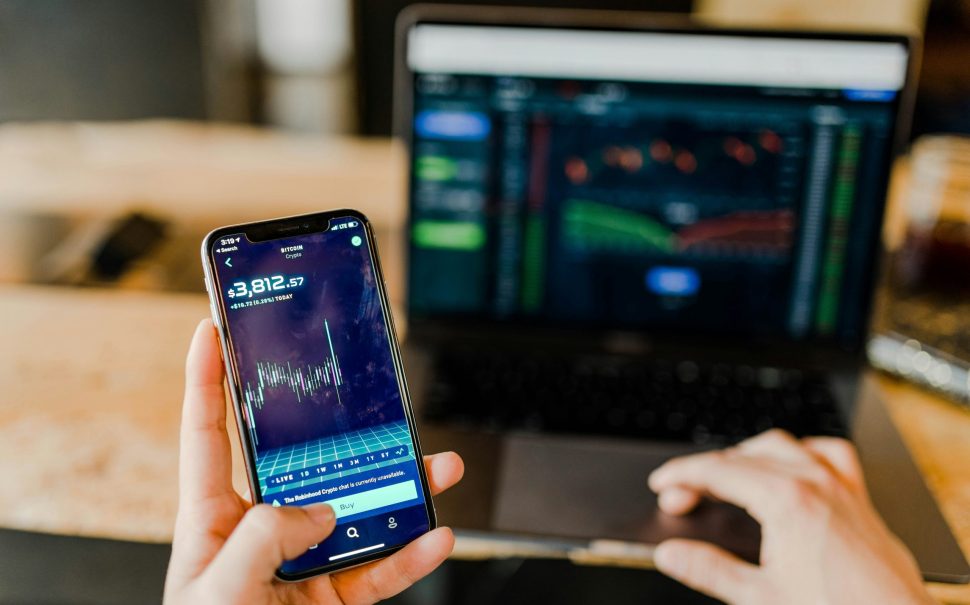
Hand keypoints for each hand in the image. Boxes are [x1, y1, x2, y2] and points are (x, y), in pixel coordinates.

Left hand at [164, 319, 464, 604]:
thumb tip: (321, 512)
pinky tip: (435, 537)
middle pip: (306, 465)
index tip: (214, 331)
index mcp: (213, 519)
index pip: (208, 435)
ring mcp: (302, 564)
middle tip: (369, 393)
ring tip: (438, 467)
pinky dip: (410, 556)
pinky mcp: (333, 598)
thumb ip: (264, 539)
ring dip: (401, 491)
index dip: (207, 382)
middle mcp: (261, 531)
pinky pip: (379, 568)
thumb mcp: (217, 592)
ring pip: (359, 513)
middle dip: (342, 430)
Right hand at [648, 429, 934, 604]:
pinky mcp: (859, 500)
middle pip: (744, 456)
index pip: (718, 471)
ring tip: (726, 475)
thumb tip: (672, 553)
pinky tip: (793, 465)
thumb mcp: (760, 597)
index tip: (663, 483)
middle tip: (682, 496)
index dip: (682, 475)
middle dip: (706, 470)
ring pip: (783, 446)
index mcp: (786, 501)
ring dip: (747, 454)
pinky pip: (830, 455)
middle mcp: (815, 483)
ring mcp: (841, 487)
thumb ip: (708, 570)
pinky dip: (803, 452)